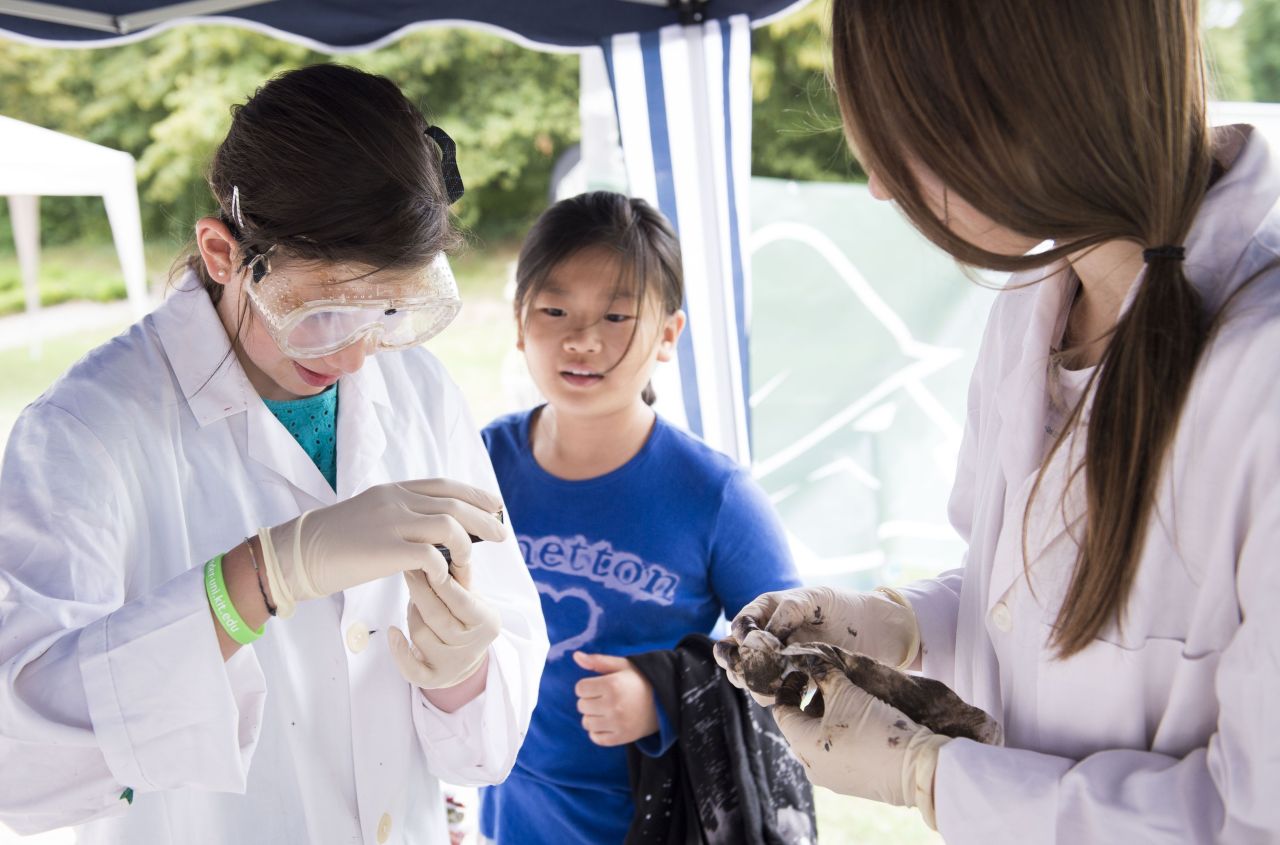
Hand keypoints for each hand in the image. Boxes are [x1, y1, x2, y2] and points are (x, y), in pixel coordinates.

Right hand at [257, 478, 505, 614]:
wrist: (298, 554)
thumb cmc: (336, 542)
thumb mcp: (373, 516)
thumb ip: (403, 514)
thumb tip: (439, 527)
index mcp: (393, 490)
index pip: (445, 485)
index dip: (474, 494)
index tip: (495, 505)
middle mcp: (395, 500)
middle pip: (454, 503)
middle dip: (484, 519)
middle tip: (502, 535)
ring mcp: (390, 523)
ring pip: (449, 525)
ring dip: (467, 545)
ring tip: (470, 562)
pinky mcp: (384, 550)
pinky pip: (431, 555)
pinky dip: (443, 567)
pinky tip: (443, 578)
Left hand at [388, 565, 500, 689]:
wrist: (467, 656)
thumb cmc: (466, 616)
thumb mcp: (472, 595)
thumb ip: (461, 575)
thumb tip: (449, 541)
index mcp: (487, 623)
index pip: (461, 600)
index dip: (440, 581)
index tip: (425, 559)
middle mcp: (472, 647)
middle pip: (437, 617)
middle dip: (420, 592)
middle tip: (408, 569)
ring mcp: (453, 666)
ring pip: (421, 634)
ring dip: (412, 613)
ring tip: (414, 600)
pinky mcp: (434, 681)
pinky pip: (411, 669)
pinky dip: (399, 650)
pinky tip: (392, 632)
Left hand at [572, 652, 659, 746]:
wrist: (665, 701)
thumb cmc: (641, 680)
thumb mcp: (623, 666)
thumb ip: (598, 661)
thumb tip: (576, 656)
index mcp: (612, 685)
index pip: (580, 689)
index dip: (587, 686)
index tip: (599, 686)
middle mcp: (613, 705)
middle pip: (582, 706)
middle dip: (590, 700)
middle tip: (605, 697)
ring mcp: (617, 723)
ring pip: (586, 723)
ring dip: (593, 716)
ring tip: (606, 710)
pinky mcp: (621, 737)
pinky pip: (596, 738)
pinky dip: (598, 732)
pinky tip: (607, 723)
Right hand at [715, 587, 919, 702]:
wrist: (875, 631)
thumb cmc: (843, 607)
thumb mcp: (814, 599)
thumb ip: (787, 612)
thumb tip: (764, 636)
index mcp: (767, 611)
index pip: (740, 625)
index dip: (740, 635)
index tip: (752, 642)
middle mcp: (768, 637)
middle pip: (735, 655)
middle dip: (737, 664)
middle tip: (749, 670)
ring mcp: (779, 661)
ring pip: (749, 677)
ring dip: (754, 683)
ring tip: (772, 683)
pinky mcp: (793, 681)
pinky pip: (772, 692)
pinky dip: (773, 694)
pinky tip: (789, 690)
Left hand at [772, 659, 948, 829]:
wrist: (914, 767)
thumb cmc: (872, 727)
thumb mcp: (846, 693)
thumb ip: (825, 673)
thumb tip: (813, 661)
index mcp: (801, 745)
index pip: (783, 711)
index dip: (789, 687)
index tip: (803, 671)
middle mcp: (811, 766)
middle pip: (801, 725)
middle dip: (812, 700)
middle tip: (826, 681)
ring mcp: (832, 777)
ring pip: (819, 740)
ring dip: (828, 716)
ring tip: (847, 697)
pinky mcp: (853, 783)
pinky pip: (837, 753)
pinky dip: (841, 733)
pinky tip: (859, 719)